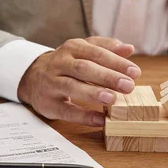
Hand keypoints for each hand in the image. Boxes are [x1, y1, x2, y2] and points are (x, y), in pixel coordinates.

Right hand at [18, 37, 139, 126]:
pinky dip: (84, 116)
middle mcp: (60, 63)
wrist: (32, 77)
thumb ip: (106, 48)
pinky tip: (100, 119)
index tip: (135, 72)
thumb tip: (129, 48)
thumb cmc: (67, 63)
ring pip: (72, 87)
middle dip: (108, 77)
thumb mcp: (83, 50)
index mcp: (73, 48)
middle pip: (84, 68)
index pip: (96, 53)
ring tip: (112, 99)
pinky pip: (66, 110)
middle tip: (128, 86)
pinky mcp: (48, 103)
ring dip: (93, 93)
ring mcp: (52, 83)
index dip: (116, 62)